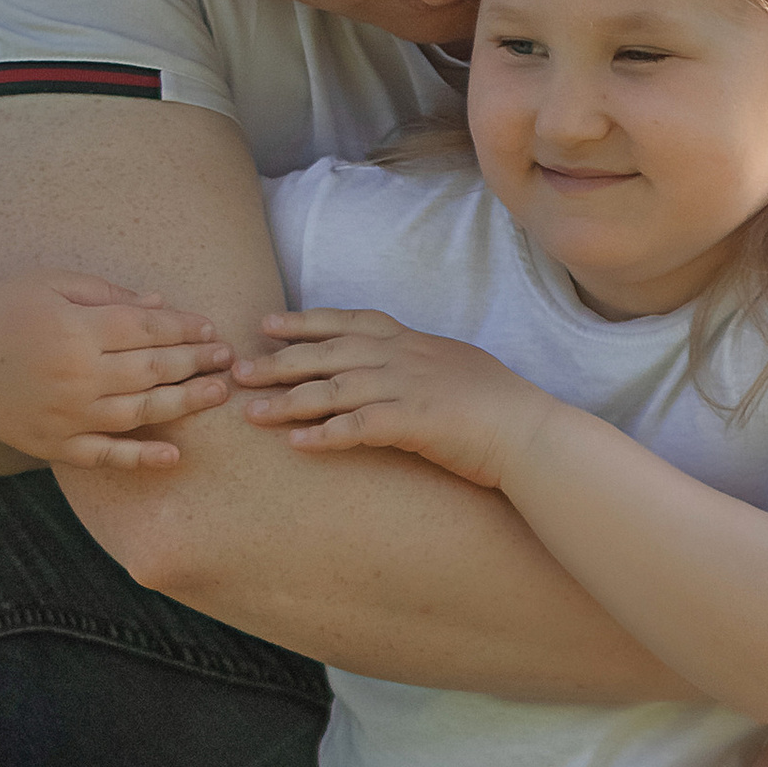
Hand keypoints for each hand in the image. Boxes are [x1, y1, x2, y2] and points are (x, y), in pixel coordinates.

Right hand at [0, 276, 232, 471]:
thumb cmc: (5, 311)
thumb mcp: (49, 284)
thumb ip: (106, 294)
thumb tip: (161, 305)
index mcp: (74, 329)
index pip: (146, 329)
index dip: (184, 329)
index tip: (211, 329)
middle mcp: (75, 375)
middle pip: (151, 370)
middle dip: (197, 363)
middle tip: (229, 359)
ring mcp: (66, 415)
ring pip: (139, 412)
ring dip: (185, 404)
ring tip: (218, 394)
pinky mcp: (56, 446)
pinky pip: (105, 456)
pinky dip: (140, 458)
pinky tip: (174, 456)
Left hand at [236, 308, 553, 492]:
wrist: (530, 431)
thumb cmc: (498, 406)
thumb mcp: (455, 367)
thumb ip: (419, 362)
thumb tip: (398, 365)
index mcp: (412, 341)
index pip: (348, 322)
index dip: (305, 322)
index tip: (268, 323)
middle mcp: (403, 357)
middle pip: (328, 352)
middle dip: (279, 360)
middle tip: (236, 369)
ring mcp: (408, 388)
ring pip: (334, 389)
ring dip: (288, 402)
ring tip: (250, 413)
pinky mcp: (415, 423)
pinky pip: (360, 427)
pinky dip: (326, 435)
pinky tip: (297, 445)